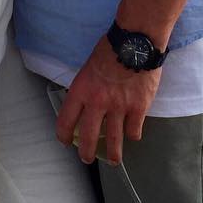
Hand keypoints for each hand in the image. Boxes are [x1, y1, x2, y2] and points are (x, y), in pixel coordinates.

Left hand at [57, 35, 160, 164]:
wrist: (135, 41)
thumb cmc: (110, 49)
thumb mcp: (89, 67)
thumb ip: (87, 87)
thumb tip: (87, 102)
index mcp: (81, 90)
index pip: (66, 120)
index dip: (64, 134)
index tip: (65, 141)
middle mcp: (98, 102)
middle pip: (88, 137)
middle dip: (86, 152)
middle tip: (87, 159)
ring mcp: (119, 107)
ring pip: (114, 141)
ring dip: (113, 155)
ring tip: (114, 161)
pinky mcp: (138, 108)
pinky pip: (134, 131)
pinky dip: (133, 134)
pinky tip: (132, 133)